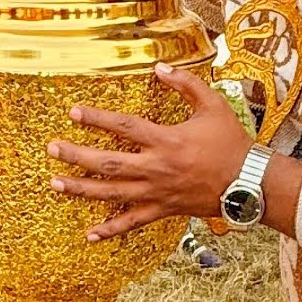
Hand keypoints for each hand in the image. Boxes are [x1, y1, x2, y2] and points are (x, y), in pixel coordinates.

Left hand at [47, 63, 253, 241]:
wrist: (248, 183)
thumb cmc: (231, 142)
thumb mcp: (212, 105)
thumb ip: (185, 84)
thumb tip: (159, 68)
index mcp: (167, 141)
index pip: (124, 127)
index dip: (97, 118)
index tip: (74, 112)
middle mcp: (157, 168)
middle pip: (108, 163)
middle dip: (76, 155)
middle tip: (52, 148)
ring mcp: (158, 192)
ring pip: (112, 194)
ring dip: (81, 189)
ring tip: (55, 183)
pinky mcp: (163, 210)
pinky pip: (133, 223)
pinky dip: (111, 230)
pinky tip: (90, 234)